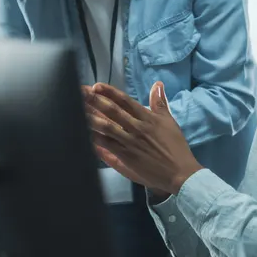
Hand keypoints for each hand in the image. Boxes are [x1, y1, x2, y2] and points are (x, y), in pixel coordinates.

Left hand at [83, 81, 202, 194]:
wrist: (179, 172)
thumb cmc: (175, 147)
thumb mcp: (169, 121)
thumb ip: (160, 102)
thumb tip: (157, 84)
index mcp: (147, 118)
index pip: (125, 101)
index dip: (109, 92)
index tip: (96, 86)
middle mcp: (137, 128)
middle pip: (112, 111)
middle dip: (95, 100)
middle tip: (80, 92)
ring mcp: (130, 142)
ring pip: (107, 127)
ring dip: (91, 117)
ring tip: (77, 109)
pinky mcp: (126, 156)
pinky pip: (107, 145)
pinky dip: (95, 139)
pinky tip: (83, 134)